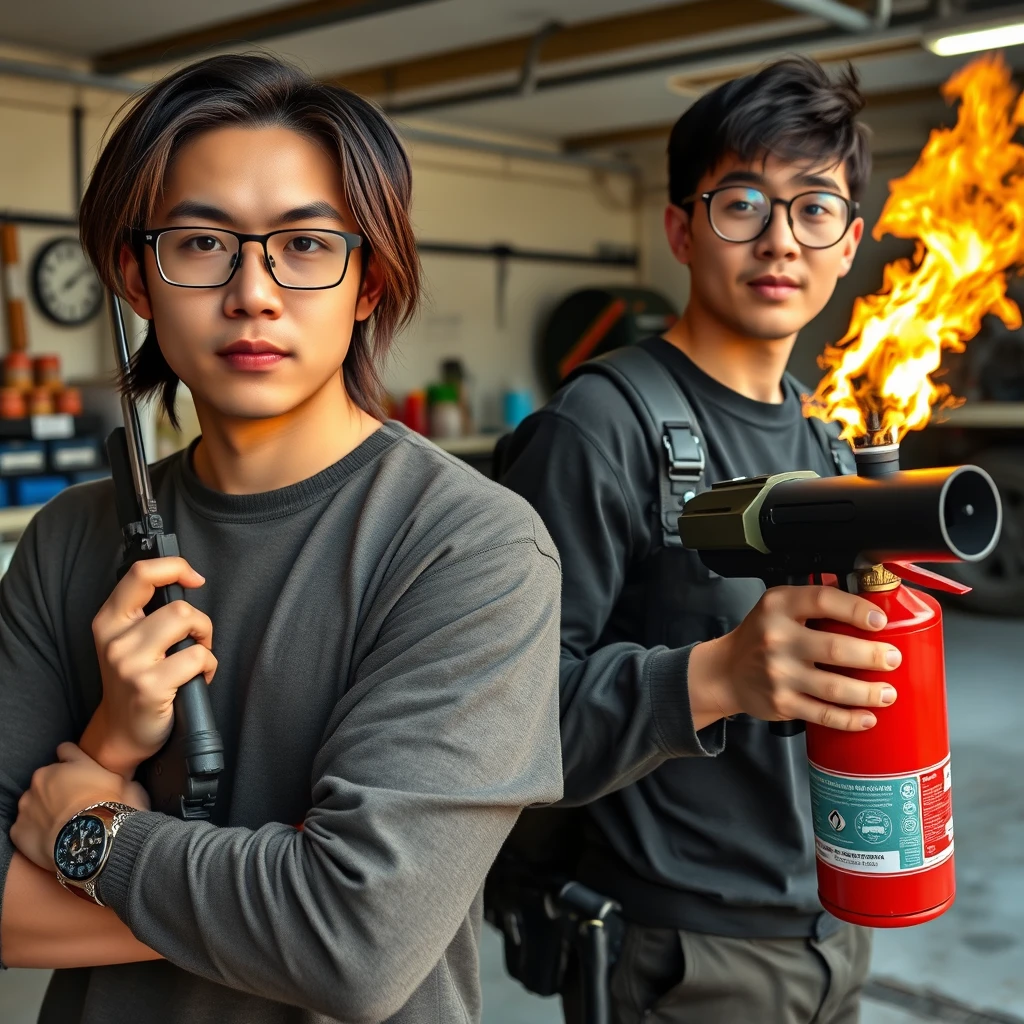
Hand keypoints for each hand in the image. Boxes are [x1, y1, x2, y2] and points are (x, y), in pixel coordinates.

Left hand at [11, 744, 149, 871]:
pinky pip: (25, 828)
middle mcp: (43, 778)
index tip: (78, 770)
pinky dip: (35, 833)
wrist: (94, 842)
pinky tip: (52, 841)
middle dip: (57, 789)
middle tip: (75, 805)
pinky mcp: (18, 830)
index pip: (66, 751)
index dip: (73, 761)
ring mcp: (27, 805)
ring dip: (44, 811)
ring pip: (33, 804)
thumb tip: (127, 783)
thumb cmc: (114, 808)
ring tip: (63, 826)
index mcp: (69, 764)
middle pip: (46, 780)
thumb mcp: (127, 784)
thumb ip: (117, 777)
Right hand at [82, 558, 216, 776]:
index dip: (175, 567)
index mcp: (109, 620)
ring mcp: (130, 664)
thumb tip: (186, 579)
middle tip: (197, 641)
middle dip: (201, 622)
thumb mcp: (130, 639)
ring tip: (197, 657)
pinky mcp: (150, 686)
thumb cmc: (136, 679)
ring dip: (206, 641)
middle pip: (178, 606)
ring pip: (188, 624)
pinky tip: (198, 679)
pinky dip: (209, 666)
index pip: (141, 574)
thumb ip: (147, 611)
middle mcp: (116, 639)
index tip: (194, 578)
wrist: (122, 731)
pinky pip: (199, 658)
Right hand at [691, 585, 900, 731]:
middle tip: (892, 659)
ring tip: (888, 692)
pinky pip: (823, 714)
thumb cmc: (760, 636)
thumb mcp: (777, 606)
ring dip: (869, 692)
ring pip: (834, 687)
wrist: (726, 672)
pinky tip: (867, 717)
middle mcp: (776, 638)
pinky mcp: (782, 703)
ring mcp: (779, 674)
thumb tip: (867, 598)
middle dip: (873, 656)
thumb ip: (814, 601)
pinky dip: (850, 719)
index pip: (823, 600)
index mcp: (779, 606)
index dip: (857, 609)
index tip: (880, 621)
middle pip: (835, 648)